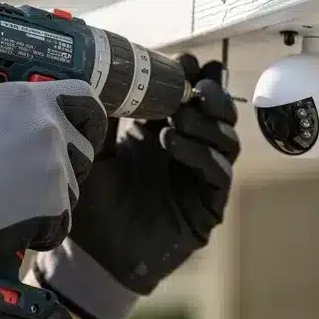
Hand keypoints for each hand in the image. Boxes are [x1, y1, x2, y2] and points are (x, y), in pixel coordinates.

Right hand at [0, 80, 107, 298]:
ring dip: (52, 199)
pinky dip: (43, 229)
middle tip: (33, 178)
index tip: (83, 128)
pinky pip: (61, 221)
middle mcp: (48, 129)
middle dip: (66, 165)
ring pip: (73, 188)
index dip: (86, 116)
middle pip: (83, 148)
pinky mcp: (55, 205)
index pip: (83, 97)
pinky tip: (13, 227)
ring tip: (12, 205)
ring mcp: (55, 168)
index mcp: (25, 99)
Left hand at [31, 54, 239, 318]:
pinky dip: (200, 154)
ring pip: (226, 140)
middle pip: (218, 114)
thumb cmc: (92, 206)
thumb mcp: (94, 153)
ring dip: (205, 122)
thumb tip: (106, 74)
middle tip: (198, 82)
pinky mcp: (208, 206)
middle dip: (212, 93)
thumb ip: (106, 117)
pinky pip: (218, 173)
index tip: (184, 61)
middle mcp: (186, 153)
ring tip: (178, 116)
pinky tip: (173, 144)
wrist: (93, 258)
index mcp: (161, 133)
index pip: (188, 97)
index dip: (192, 77)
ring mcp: (200, 179)